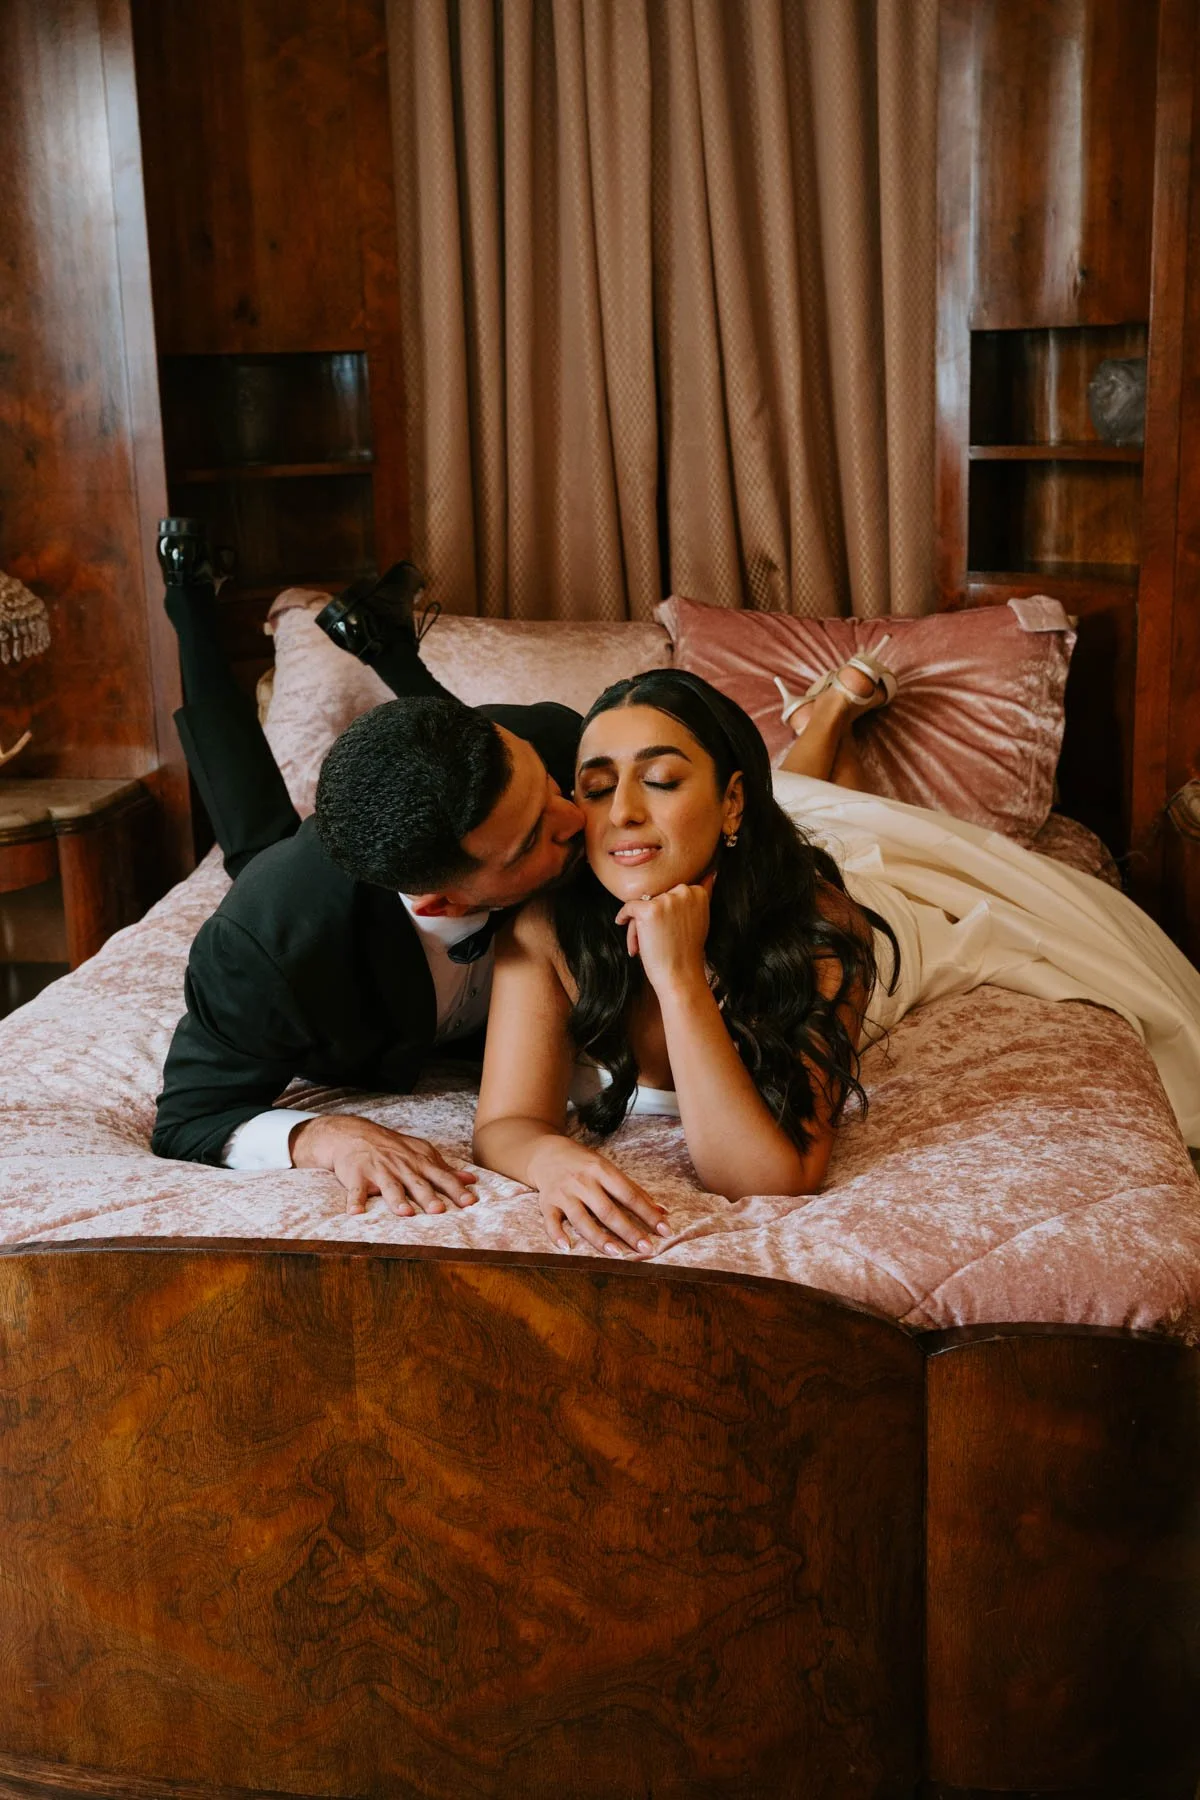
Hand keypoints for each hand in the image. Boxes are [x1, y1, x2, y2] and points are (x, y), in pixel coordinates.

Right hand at [290, 1115, 478, 1216]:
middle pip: (417, 1183)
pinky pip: (356, 1190)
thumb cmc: (393, 1148)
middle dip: (429, 1197)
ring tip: (405, 1212)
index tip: (471, 1202)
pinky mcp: (357, 1175)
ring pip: (390, 1187)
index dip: (457, 1190)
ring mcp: (379, 1170)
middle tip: (439, 1210)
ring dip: (397, 1200)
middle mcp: (402, 1166)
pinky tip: (355, 1212)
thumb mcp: (421, 1153)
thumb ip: (445, 1169)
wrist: (355, 1133)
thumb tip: (471, 1180)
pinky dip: (355, 1201)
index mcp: (420, 1162)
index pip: (442, 1177)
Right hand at [528, 1137, 670, 1255]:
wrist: (546, 1153)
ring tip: (617, 1253)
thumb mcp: (608, 1169)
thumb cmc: (583, 1163)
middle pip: (608, 1210)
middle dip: (628, 1231)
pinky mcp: (547, 1203)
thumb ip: (634, 1190)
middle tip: (646, 1248)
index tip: (665, 1230)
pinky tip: (567, 1248)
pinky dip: (557, 1235)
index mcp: (601, 1170)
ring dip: (599, 1238)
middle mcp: (583, 1181)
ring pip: (582, 1219)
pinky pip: (551, 1221)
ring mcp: (563, 1193)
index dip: (648, 1214)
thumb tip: (662, 1211)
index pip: (629, 1195)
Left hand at [614, 877, 712, 995]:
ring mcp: (666, 900)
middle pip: (655, 897)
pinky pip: (628, 907)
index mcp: (697, 892)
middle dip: (652, 917)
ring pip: (642, 905)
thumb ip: (702, 896)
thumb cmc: (687, 952)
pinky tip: (621, 923)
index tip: (668, 931)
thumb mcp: (701, 919)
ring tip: (645, 946)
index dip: (665, 913)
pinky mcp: (648, 910)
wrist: (680, 976)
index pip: (669, 893)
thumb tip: (712, 873)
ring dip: (639, 925)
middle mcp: (683, 892)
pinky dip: (623, 917)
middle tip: (657, 940)